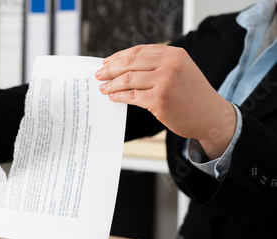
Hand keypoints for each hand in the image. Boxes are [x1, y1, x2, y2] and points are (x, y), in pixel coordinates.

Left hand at [95, 44, 235, 159]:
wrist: (211, 116)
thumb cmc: (194, 96)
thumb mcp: (181, 71)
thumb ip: (159, 65)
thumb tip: (127, 67)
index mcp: (174, 54)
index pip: (139, 51)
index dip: (119, 56)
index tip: (106, 62)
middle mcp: (170, 65)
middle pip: (130, 63)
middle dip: (110, 69)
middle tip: (98, 75)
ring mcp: (164, 82)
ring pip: (128, 79)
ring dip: (111, 84)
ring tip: (103, 88)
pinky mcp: (159, 100)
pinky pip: (131, 96)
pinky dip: (118, 96)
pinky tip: (112, 97)